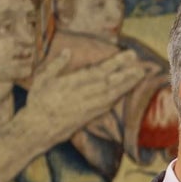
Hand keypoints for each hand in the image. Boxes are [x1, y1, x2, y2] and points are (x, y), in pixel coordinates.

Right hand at [20, 49, 148, 146]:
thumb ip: (56, 65)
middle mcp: (83, 95)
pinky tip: (127, 89)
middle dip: (127, 74)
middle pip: (110, 82)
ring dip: (127, 84)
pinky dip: (119, 96)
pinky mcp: (91, 116)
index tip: (129, 55)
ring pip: (112, 94)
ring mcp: (89, 107)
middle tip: (142, 66)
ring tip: (139, 75)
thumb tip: (67, 52)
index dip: (116, 63)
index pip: (98, 71)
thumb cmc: (38, 102)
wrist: (38, 129)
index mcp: (72, 83)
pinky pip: (108, 104)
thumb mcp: (41, 79)